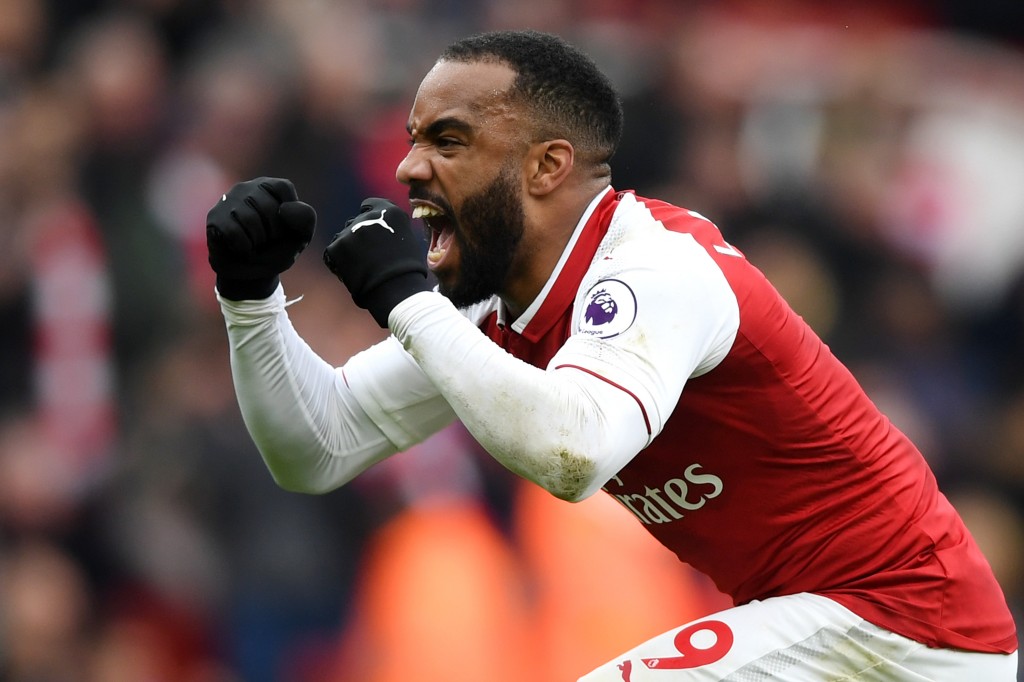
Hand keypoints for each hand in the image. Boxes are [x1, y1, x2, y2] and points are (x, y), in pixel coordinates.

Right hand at [207, 177, 315, 299]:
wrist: (253, 274)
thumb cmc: (277, 249)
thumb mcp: (301, 236)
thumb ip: (305, 218)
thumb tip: (284, 210)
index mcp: (270, 186)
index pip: (283, 188)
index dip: (288, 215)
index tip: (284, 228)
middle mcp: (247, 187)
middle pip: (267, 207)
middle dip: (274, 233)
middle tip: (267, 240)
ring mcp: (228, 201)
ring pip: (249, 219)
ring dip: (258, 241)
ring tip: (254, 244)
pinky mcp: (215, 217)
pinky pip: (233, 231)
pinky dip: (243, 247)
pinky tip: (241, 248)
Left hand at [323, 198, 430, 326]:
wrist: (397, 290)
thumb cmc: (408, 273)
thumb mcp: (406, 241)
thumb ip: (390, 230)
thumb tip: (379, 234)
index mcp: (389, 211)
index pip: (370, 205)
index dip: (369, 218)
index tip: (372, 232)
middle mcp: (369, 215)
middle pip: (355, 222)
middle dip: (358, 237)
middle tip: (368, 259)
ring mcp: (351, 230)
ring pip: (343, 238)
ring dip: (348, 250)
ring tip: (361, 270)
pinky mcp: (336, 246)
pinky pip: (332, 253)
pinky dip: (339, 264)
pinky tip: (352, 275)